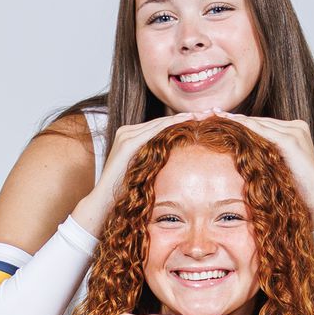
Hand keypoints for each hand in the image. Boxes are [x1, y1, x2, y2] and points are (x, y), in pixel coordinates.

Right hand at [71, 112, 202, 234]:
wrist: (103, 202)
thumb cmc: (125, 193)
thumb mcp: (144, 173)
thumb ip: (157, 163)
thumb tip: (179, 166)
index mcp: (131, 136)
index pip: (162, 125)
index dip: (183, 121)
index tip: (203, 120)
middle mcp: (127, 131)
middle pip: (163, 121)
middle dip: (187, 116)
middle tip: (210, 112)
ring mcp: (126, 135)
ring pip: (161, 123)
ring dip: (184, 117)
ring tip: (204, 115)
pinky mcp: (128, 142)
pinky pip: (155, 130)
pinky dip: (173, 124)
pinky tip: (189, 121)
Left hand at [216, 113, 313, 228]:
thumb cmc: (295, 191)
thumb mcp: (278, 166)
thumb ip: (265, 153)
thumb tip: (240, 149)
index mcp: (296, 130)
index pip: (263, 123)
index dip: (241, 121)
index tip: (218, 116)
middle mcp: (298, 127)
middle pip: (260, 121)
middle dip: (236, 119)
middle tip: (212, 112)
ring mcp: (297, 132)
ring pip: (260, 124)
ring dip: (237, 121)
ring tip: (216, 117)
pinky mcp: (292, 141)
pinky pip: (264, 132)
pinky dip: (247, 129)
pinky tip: (231, 126)